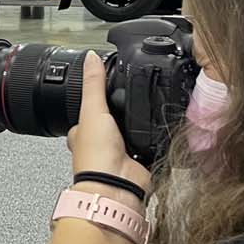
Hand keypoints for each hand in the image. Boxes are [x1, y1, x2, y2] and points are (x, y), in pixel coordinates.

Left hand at [67, 54, 151, 200]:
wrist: (116, 186)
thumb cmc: (96, 155)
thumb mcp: (92, 110)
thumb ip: (93, 83)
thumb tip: (90, 57)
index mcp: (83, 131)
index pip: (89, 110)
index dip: (97, 99)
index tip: (106, 87)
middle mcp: (101, 143)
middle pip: (112, 122)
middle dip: (122, 114)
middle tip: (133, 100)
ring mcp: (120, 154)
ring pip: (131, 134)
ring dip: (139, 127)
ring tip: (148, 112)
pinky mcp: (140, 162)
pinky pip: (150, 146)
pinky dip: (155, 139)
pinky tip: (160, 131)